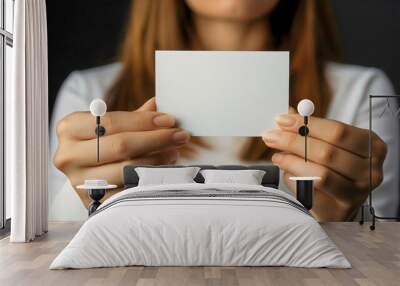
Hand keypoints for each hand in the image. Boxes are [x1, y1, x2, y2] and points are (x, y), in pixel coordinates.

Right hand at [53, 98, 189, 206]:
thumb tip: (158, 105)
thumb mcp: (109, 128)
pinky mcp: (93, 202)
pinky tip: (164, 170)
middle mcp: (68, 156)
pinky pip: (128, 189)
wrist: (87, 178)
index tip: (169, 120)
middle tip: (180, 135)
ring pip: (127, 169)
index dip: (144, 121)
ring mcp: (80, 182)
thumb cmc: (100, 146)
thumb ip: (133, 118)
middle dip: (156, 139)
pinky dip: (150, 179)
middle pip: (121, 145)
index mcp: (69, 129)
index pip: (111, 122)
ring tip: (174, 152)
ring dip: (157, 160)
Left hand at [262, 113, 386, 220]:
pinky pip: (311, 191)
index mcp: (373, 146)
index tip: (282, 120)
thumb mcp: (328, 143)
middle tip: (272, 136)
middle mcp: (371, 171)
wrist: (336, 202)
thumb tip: (286, 114)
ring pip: (319, 174)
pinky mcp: (340, 210)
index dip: (306, 124)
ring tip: (277, 156)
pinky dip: (294, 180)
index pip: (337, 131)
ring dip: (291, 162)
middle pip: (327, 152)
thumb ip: (309, 128)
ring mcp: (358, 193)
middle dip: (293, 142)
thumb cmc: (333, 167)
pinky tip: (287, 172)